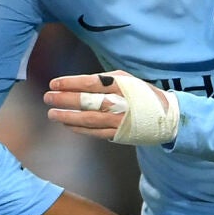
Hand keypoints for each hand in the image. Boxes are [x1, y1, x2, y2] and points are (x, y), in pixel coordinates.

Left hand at [44, 70, 178, 143]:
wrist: (165, 117)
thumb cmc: (142, 94)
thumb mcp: (126, 79)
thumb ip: (104, 80)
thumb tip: (80, 83)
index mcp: (120, 85)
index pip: (89, 83)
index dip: (69, 83)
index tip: (54, 83)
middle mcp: (118, 103)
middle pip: (85, 101)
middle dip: (63, 99)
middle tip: (47, 97)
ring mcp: (117, 121)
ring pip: (87, 119)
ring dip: (67, 116)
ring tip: (52, 113)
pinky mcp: (117, 135)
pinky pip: (93, 132)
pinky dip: (79, 129)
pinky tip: (67, 124)